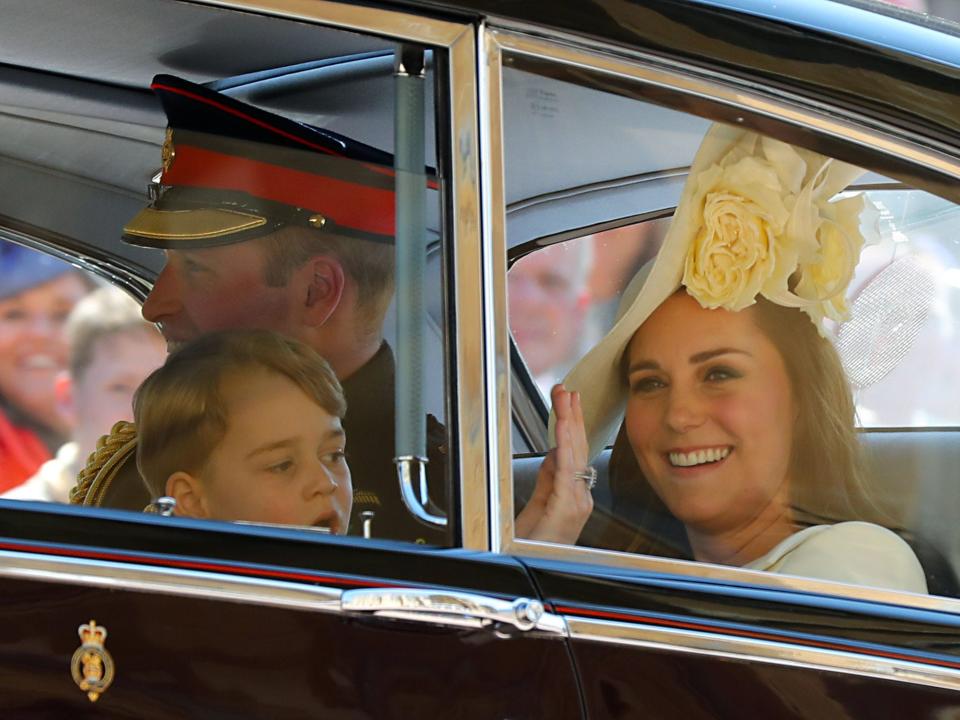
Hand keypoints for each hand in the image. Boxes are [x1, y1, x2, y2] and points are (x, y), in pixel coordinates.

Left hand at [515, 384, 593, 543]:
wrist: (528, 569)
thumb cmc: (533, 546)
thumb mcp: (539, 506)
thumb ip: (548, 479)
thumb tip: (553, 453)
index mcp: (576, 497)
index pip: (576, 453)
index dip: (573, 426)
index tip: (570, 402)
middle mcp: (581, 498)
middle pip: (579, 449)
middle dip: (573, 416)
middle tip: (567, 390)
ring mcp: (576, 503)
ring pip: (574, 455)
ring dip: (569, 423)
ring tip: (566, 399)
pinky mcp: (565, 508)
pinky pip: (566, 471)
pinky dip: (565, 447)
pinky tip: (564, 430)